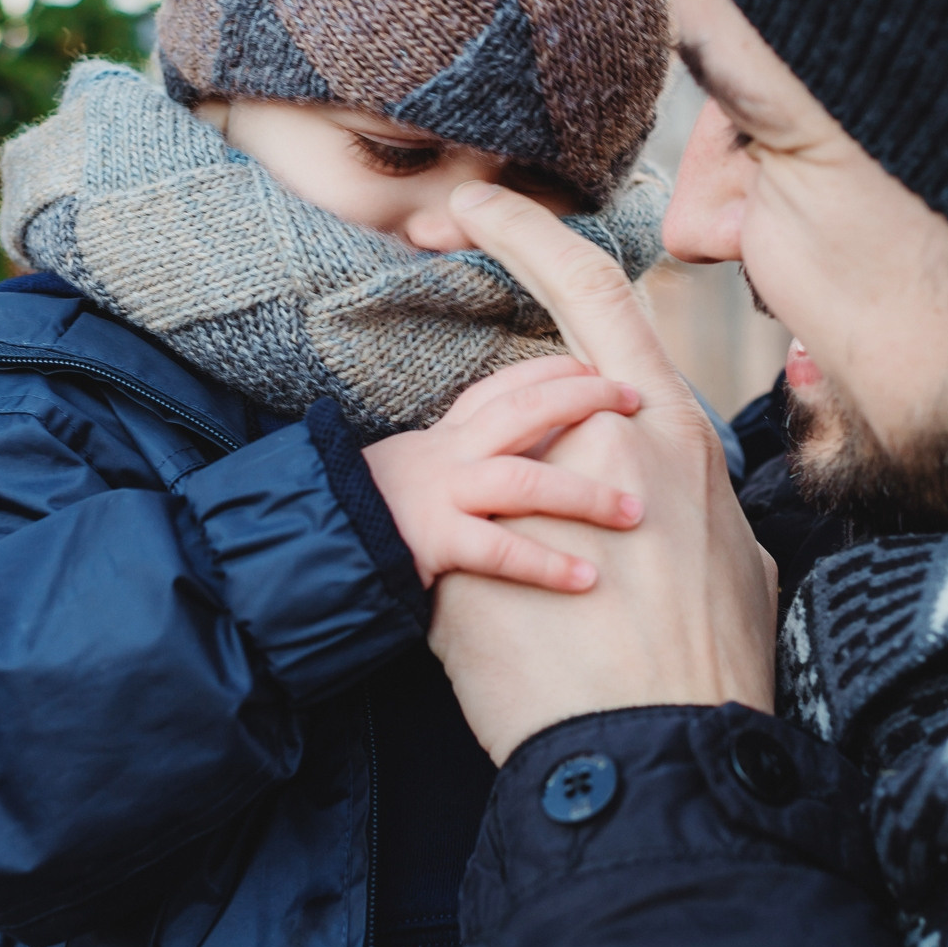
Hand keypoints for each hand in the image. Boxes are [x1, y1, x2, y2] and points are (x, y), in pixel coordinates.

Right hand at [363, 355, 645, 592]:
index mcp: (446, 436)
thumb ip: (466, 466)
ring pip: (522, 480)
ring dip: (585, 495)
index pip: (505, 387)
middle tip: (637, 403)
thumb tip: (522, 465)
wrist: (310, 548)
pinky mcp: (432, 541)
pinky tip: (586, 577)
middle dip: (584, 400)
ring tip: (634, 511)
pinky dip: (546, 563)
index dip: (554, 373)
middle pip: (524, 410)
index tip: (599, 369)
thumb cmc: (370, 518)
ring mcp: (441, 494)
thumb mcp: (419, 475)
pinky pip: (498, 550)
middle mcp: (447, 454)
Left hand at [428, 182, 778, 764]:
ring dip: (496, 523)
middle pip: (528, 396)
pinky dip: (469, 586)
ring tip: (541, 605)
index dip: (528, 233)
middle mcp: (597, 440)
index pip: (593, 292)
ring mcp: (525, 491)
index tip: (476, 204)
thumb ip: (695, 498)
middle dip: (521, 448)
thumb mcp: (737, 559)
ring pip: (483, 468)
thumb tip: (674, 484)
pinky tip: (507, 648)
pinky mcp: (465, 555)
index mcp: (665, 429)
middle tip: (533, 514)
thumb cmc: (712, 668)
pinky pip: (450, 545)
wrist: (660, 762)